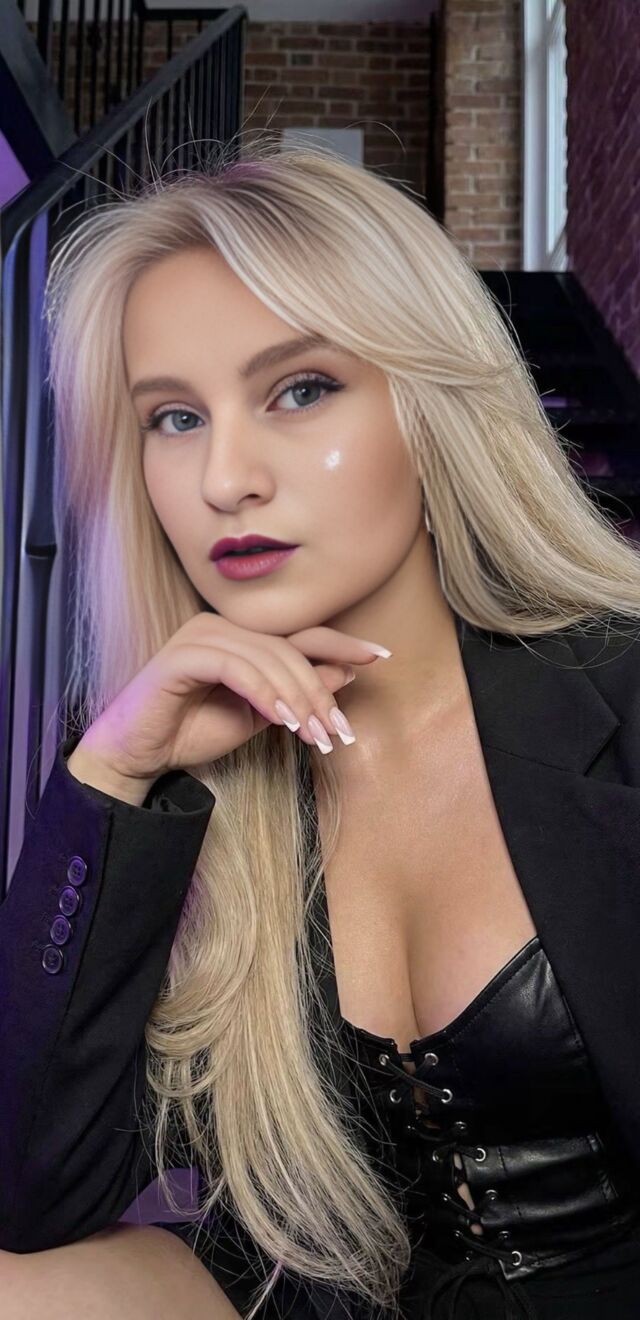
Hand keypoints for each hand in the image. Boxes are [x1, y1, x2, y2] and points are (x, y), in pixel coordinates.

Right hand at [70, 612, 388, 789]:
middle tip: (339, 731)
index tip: (381, 656)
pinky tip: (283, 720)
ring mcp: (199, 636)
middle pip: (288, 649)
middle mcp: (220, 626)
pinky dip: (263, 694)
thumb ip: (296, 692)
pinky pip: (235, 668)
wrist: (139, 755)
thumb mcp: (259, 715)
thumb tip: (347, 672)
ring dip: (297, 698)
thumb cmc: (194, 732)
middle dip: (320, 691)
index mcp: (240, 635)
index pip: (299, 634)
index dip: (341, 644)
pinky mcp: (180, 656)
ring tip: (316, 734)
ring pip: (266, 658)